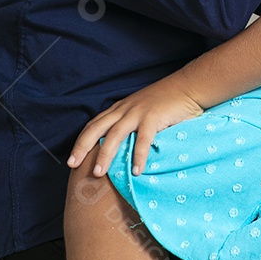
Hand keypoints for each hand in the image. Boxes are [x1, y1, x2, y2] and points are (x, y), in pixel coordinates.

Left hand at [67, 77, 204, 177]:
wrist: (188, 86)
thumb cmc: (167, 101)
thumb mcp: (142, 110)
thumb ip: (132, 125)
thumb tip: (123, 150)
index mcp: (120, 108)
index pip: (94, 124)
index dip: (81, 141)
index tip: (72, 159)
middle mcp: (125, 109)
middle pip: (97, 128)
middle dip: (82, 147)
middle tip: (73, 165)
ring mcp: (138, 112)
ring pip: (115, 134)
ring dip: (105, 154)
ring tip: (99, 173)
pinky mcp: (153, 117)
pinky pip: (143, 139)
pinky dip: (138, 155)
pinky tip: (136, 171)